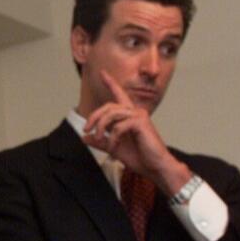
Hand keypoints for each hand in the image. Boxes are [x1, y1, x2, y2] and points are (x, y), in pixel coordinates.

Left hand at [82, 70, 189, 190]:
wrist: (155, 167)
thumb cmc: (139, 157)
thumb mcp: (114, 148)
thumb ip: (100, 141)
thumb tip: (84, 137)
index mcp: (129, 115)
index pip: (119, 95)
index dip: (111, 83)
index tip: (102, 73)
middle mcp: (135, 112)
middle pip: (108, 106)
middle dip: (94, 117)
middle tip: (86, 130)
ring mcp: (139, 116)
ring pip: (111, 114)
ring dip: (101, 127)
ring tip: (99, 139)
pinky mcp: (141, 123)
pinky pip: (119, 126)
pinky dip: (112, 138)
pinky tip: (113, 147)